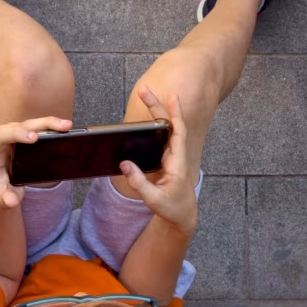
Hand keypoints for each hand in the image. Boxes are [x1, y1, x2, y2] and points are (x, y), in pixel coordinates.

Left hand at [0, 116, 71, 208]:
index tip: (34, 138)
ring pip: (32, 124)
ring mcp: (16, 134)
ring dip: (50, 123)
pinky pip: (39, 127)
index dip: (17, 134)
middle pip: (21, 125)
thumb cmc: (2, 189)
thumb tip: (10, 200)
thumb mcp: (2, 198)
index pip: (1, 136)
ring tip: (68, 126)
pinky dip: (52, 126)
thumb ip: (4, 200)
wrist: (4, 184)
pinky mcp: (26, 134)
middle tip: (59, 128)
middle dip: (40, 125)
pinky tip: (66, 128)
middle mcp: (4, 138)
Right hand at [119, 87, 197, 236]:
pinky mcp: (164, 161)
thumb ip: (139, 183)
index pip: (178, 134)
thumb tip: (124, 164)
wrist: (182, 217)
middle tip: (144, 90)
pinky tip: (144, 118)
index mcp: (177, 164)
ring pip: (164, 130)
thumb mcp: (153, 199)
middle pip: (169, 126)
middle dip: (158, 106)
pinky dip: (153, 126)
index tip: (173, 97)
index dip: (175, 115)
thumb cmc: (172, 208)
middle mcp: (175, 156)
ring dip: (155, 113)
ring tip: (145, 95)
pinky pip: (159, 139)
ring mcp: (170, 157)